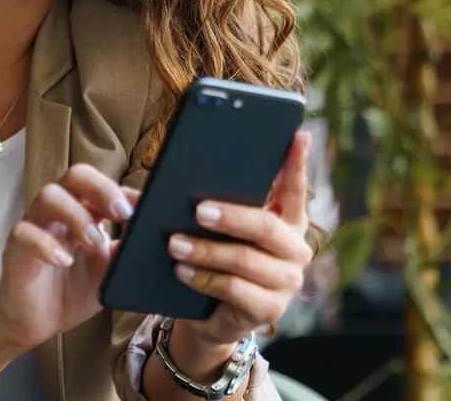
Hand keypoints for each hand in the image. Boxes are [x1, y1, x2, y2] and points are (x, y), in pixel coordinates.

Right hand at [0, 163, 138, 350]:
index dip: (125, 192)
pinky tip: (64, 260)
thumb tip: (156, 238)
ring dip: (76, 215)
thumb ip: (126, 253)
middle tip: (122, 214)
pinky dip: (45, 244)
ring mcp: (35, 226)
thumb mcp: (110, 273)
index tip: (146, 207)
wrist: (38, 323)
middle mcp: (60, 212)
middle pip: (76, 175)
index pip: (103, 185)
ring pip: (48, 195)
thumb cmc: (74, 291)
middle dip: (101, 188)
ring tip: (95, 242)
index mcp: (85, 211)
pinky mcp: (15, 249)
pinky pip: (23, 232)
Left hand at [168, 131, 313, 353]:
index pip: (295, 187)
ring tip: (174, 243)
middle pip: (266, 227)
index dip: (297, 162)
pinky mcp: (270, 309)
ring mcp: (286, 281)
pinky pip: (234, 290)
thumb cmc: (215, 259)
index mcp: (287, 220)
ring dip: (205, 251)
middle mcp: (295, 248)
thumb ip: (203, 204)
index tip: (297, 134)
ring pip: (245, 260)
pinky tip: (182, 271)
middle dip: (231, 216)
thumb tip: (153, 186)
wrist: (212, 316)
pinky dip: (203, 278)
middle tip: (199, 210)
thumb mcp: (214, 229)